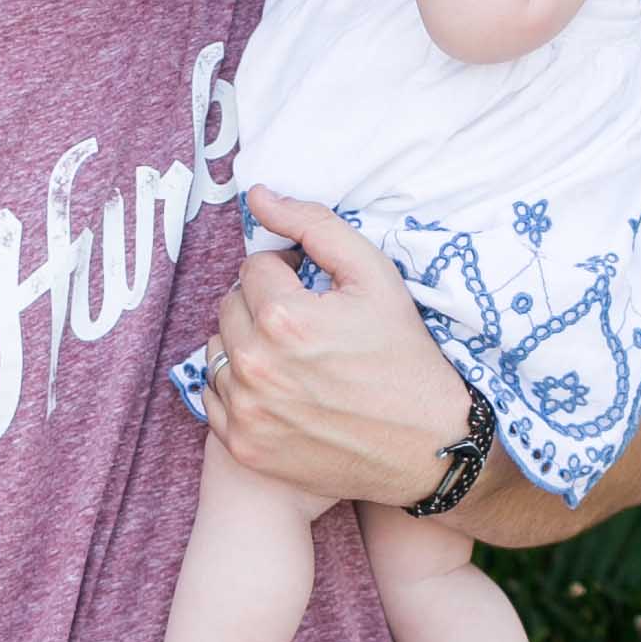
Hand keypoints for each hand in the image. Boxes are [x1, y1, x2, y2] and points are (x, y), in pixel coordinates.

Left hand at [204, 192, 471, 504]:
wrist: (426, 445)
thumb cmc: (404, 356)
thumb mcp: (375, 276)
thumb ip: (315, 226)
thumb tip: (260, 196)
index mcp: (283, 317)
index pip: (255, 267)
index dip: (288, 272)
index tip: (315, 293)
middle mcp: (255, 366)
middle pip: (230, 305)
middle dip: (263, 304)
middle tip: (306, 323)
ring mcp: (246, 411)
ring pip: (218, 349)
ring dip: (246, 344)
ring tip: (292, 356)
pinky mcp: (243, 445)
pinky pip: (214, 397)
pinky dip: (238, 387)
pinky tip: (279, 389)